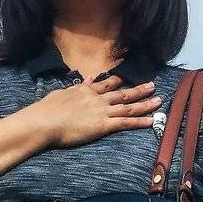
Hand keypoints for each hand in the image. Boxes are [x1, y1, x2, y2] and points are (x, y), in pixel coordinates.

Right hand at [25, 75, 161, 150]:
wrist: (44, 121)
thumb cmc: (46, 110)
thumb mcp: (61, 93)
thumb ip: (74, 88)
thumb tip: (82, 81)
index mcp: (86, 91)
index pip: (106, 84)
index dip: (119, 80)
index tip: (128, 76)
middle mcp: (97, 99)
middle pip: (122, 93)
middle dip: (139, 89)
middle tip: (152, 85)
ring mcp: (102, 111)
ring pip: (128, 106)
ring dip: (145, 104)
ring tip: (158, 100)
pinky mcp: (103, 125)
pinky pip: (125, 122)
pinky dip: (140, 121)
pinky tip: (151, 121)